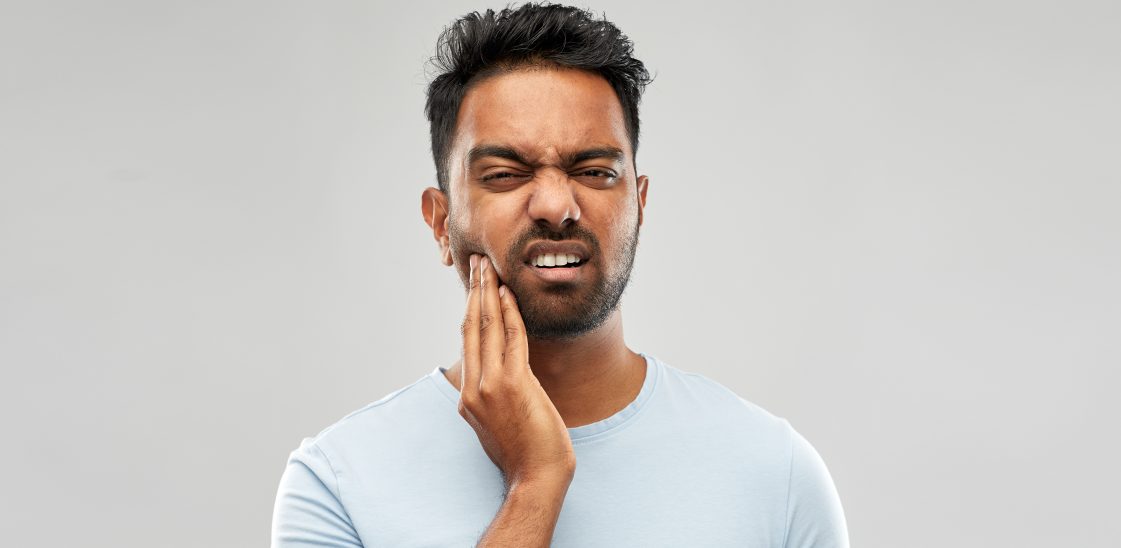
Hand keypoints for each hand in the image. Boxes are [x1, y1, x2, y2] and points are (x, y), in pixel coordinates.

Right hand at [458, 254, 575, 487]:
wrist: (536, 478)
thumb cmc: (525, 456)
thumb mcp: (498, 425)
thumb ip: (493, 398)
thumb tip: (499, 379)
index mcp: (468, 397)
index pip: (467, 342)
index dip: (470, 309)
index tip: (474, 285)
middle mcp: (473, 388)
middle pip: (471, 327)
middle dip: (475, 291)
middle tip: (477, 262)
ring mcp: (491, 386)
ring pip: (487, 328)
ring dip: (489, 293)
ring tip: (490, 267)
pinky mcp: (513, 385)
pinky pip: (511, 340)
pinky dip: (510, 314)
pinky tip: (509, 294)